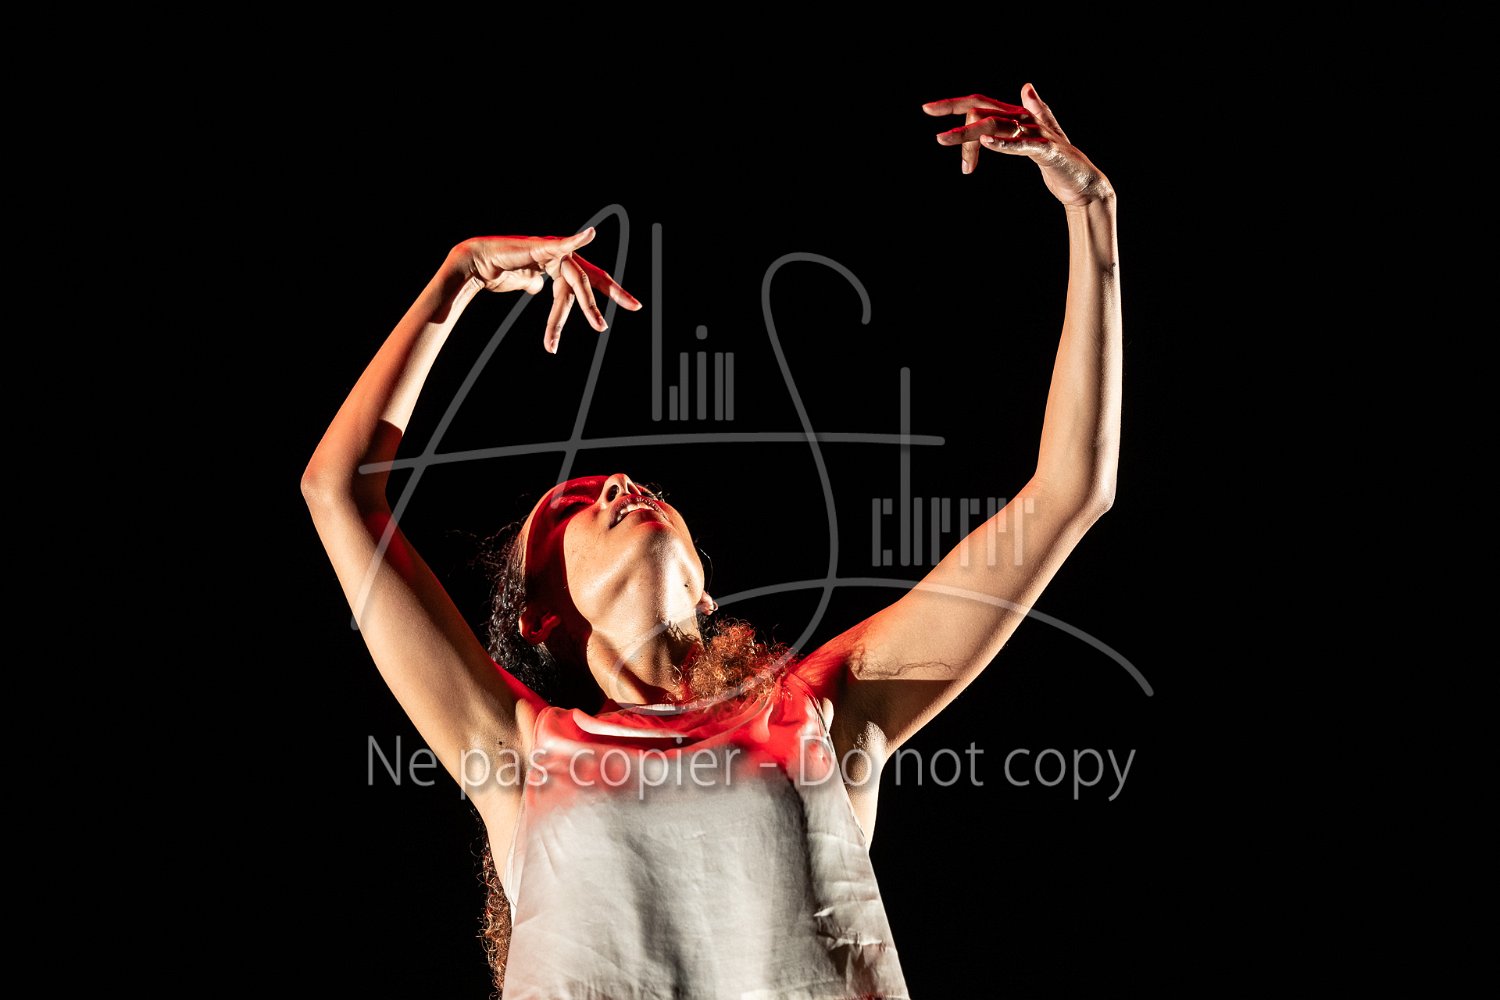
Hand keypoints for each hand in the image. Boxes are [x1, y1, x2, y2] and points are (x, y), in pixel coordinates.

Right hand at [451, 228, 642, 353]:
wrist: (475, 265)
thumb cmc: (496, 273)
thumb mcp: (523, 284)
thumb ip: (535, 285)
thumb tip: (539, 289)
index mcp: (558, 265)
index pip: (585, 284)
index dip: (601, 299)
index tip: (619, 314)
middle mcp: (560, 256)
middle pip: (592, 277)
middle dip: (615, 293)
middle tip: (636, 306)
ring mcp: (552, 250)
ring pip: (578, 279)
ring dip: (588, 305)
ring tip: (599, 326)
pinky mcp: (540, 247)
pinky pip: (561, 244)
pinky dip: (576, 239)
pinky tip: (589, 233)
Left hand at [923, 83, 1112, 206]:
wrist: (1084, 183)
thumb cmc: (1059, 163)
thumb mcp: (1039, 138)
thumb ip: (1034, 111)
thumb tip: (1027, 86)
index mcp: (1020, 117)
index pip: (982, 104)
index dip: (955, 104)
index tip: (928, 109)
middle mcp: (1027, 119)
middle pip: (984, 109)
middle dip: (955, 110)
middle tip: (929, 114)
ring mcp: (1038, 134)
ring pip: (997, 125)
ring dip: (968, 133)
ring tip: (943, 139)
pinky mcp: (1048, 151)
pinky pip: (1023, 145)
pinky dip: (1003, 143)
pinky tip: (986, 143)